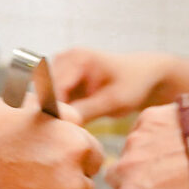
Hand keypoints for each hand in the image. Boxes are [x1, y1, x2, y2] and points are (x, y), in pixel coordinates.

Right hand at [0, 99, 104, 188]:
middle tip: (34, 175)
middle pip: (84, 184)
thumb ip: (55, 113)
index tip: (57, 157)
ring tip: (12, 188)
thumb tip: (71, 119)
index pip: (93, 153)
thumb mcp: (17, 107)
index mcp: (73, 144)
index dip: (75, 155)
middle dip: (66, 180)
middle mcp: (72, 179)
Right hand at [51, 48, 178, 119]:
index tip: (62, 130)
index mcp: (77, 58)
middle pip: (45, 90)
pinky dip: (60, 108)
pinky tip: (75, 117)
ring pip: (46, 95)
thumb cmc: (133, 84)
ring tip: (74, 122)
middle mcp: (65, 58)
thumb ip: (87, 110)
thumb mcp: (114, 101)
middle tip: (68, 129)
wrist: (143, 76)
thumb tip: (63, 122)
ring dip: (55, 110)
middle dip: (53, 110)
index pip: (53, 87)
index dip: (54, 110)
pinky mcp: (63, 77)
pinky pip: (52, 97)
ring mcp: (62, 66)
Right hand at [88, 104, 188, 188]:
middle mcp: (128, 169)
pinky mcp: (148, 119)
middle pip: (113, 177)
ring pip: (129, 151)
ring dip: (142, 156)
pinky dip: (154, 134)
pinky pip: (142, 129)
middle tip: (151, 181)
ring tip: (170, 157)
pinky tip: (174, 139)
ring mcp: (136, 141)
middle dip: (127, 180)